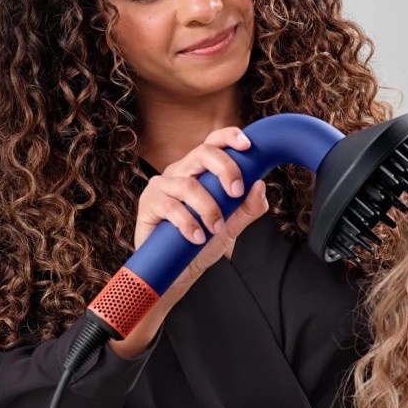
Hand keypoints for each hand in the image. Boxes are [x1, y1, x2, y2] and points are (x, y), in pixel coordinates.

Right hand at [134, 126, 253, 249]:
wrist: (179, 270)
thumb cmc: (203, 243)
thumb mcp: (232, 226)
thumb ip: (249, 208)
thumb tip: (260, 185)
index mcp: (201, 171)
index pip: (214, 143)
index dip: (229, 137)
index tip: (247, 145)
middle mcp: (181, 171)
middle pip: (202, 153)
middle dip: (225, 169)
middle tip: (236, 192)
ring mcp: (162, 185)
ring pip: (188, 184)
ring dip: (208, 208)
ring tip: (216, 229)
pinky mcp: (148, 203)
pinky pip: (170, 206)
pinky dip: (188, 223)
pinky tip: (197, 237)